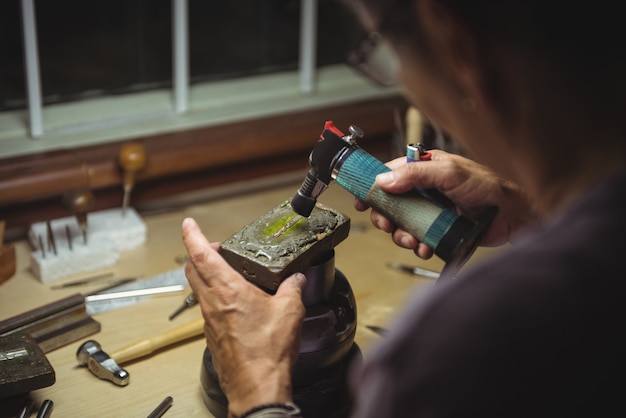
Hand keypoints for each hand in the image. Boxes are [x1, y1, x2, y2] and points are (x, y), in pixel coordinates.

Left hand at [182, 218, 306, 416]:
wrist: (257, 387)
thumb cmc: (267, 353)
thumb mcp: (290, 311)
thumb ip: (292, 289)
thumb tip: (296, 279)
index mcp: (227, 291)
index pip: (201, 255)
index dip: (193, 235)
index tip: (189, 224)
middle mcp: (212, 304)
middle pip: (192, 270)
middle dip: (199, 252)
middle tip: (212, 246)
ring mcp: (209, 321)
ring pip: (198, 289)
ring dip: (206, 275)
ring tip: (227, 272)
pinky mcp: (213, 335)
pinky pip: (208, 308)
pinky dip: (215, 296)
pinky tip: (236, 303)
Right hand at [354, 150, 537, 258]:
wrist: (512, 216)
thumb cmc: (488, 188)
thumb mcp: (449, 173)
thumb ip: (416, 174)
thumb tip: (385, 180)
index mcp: (425, 169)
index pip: (390, 174)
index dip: (373, 186)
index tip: (362, 198)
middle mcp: (425, 189)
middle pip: (391, 203)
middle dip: (385, 217)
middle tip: (387, 225)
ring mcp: (431, 210)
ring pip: (402, 223)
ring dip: (401, 234)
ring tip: (410, 240)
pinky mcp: (437, 229)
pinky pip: (417, 238)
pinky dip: (417, 245)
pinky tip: (424, 247)